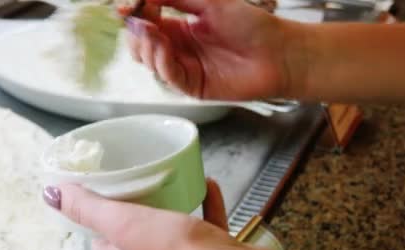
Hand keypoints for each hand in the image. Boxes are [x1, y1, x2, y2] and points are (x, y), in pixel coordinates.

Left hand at [42, 179, 239, 249]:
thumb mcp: (121, 223)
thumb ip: (88, 208)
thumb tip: (52, 195)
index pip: (100, 242)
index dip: (92, 221)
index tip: (91, 195)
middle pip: (135, 232)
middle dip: (132, 207)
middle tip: (131, 179)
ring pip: (171, 225)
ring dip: (169, 201)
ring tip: (168, 177)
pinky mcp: (212, 247)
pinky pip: (206, 219)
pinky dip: (205, 200)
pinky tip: (207, 182)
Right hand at [121, 0, 299, 99]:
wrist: (279, 53)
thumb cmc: (252, 26)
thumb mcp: (210, 2)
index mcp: (181, 28)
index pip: (147, 22)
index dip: (135, 14)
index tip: (125, 7)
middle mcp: (180, 49)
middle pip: (142, 44)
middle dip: (136, 32)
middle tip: (140, 21)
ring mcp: (185, 68)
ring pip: (150, 62)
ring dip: (145, 46)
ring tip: (152, 32)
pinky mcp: (192, 86)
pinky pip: (168, 76)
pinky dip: (161, 61)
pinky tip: (163, 47)